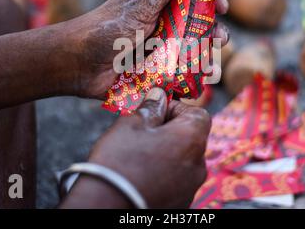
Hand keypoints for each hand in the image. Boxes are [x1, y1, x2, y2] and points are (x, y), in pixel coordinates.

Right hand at [60, 88, 210, 207]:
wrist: (106, 206)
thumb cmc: (119, 162)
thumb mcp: (131, 124)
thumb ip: (150, 108)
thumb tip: (159, 97)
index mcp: (191, 139)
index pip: (199, 114)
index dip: (178, 108)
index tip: (157, 111)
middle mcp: (198, 165)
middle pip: (191, 138)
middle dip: (170, 131)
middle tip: (144, 133)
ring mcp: (191, 187)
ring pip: (184, 160)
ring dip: (168, 153)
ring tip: (140, 156)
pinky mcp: (181, 203)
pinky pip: (177, 180)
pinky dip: (165, 174)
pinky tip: (143, 175)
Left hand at [63, 0, 228, 98]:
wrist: (75, 64)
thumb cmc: (104, 30)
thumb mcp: (137, 6)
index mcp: (157, 7)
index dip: (209, 0)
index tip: (223, 6)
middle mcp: (160, 28)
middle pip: (195, 28)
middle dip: (212, 33)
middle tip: (220, 39)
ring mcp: (157, 53)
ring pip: (189, 55)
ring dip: (204, 60)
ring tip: (211, 66)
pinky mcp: (152, 76)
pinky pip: (175, 78)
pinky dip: (188, 82)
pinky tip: (196, 85)